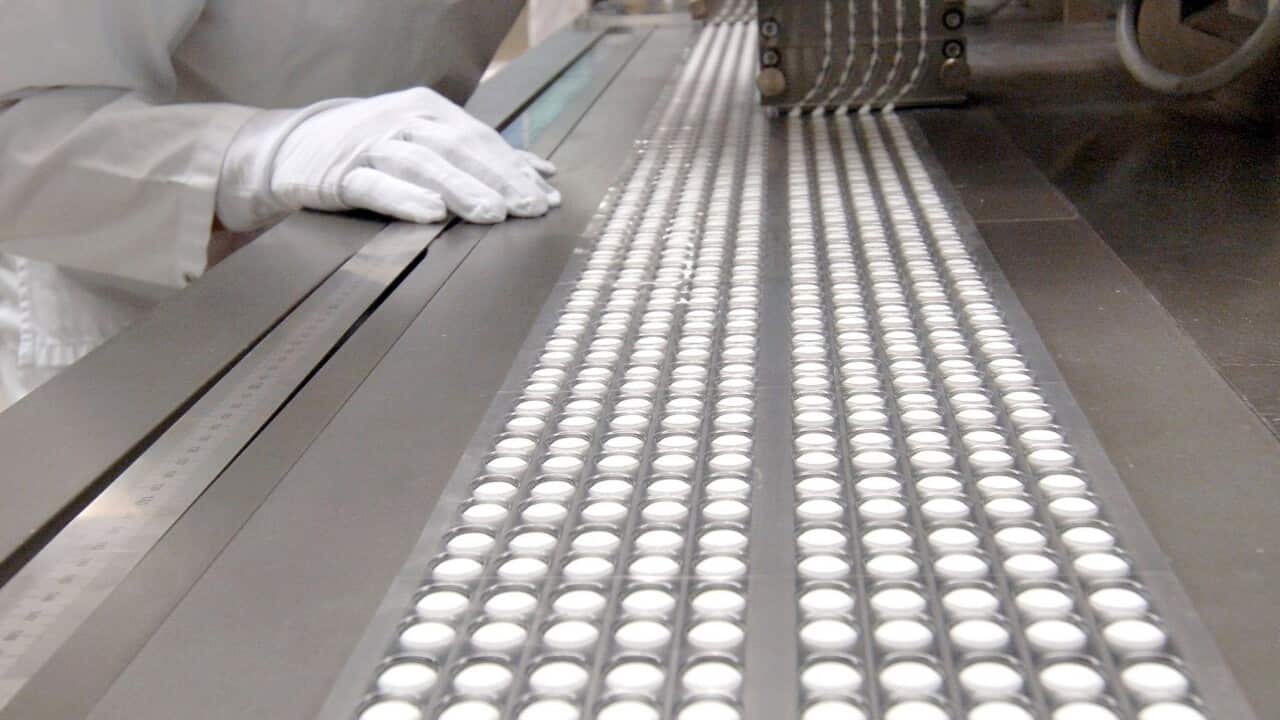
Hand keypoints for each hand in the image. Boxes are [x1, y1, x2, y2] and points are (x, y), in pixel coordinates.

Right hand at [216, 87, 558, 229]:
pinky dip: (404, 198)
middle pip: (458, 149)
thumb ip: (480, 157)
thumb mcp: (425, 141)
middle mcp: (402, 120)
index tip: (544, 198)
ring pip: (423, 165)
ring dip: (461, 190)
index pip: (480, 139)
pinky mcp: (339, 174)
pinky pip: (375, 185)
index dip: (514, 169)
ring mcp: (369, 145)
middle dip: (497, 180)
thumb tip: (541, 174)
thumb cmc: (370, 148)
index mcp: (427, 109)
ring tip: (491, 214)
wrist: (290, 147)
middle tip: (527, 209)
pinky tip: (431, 214)